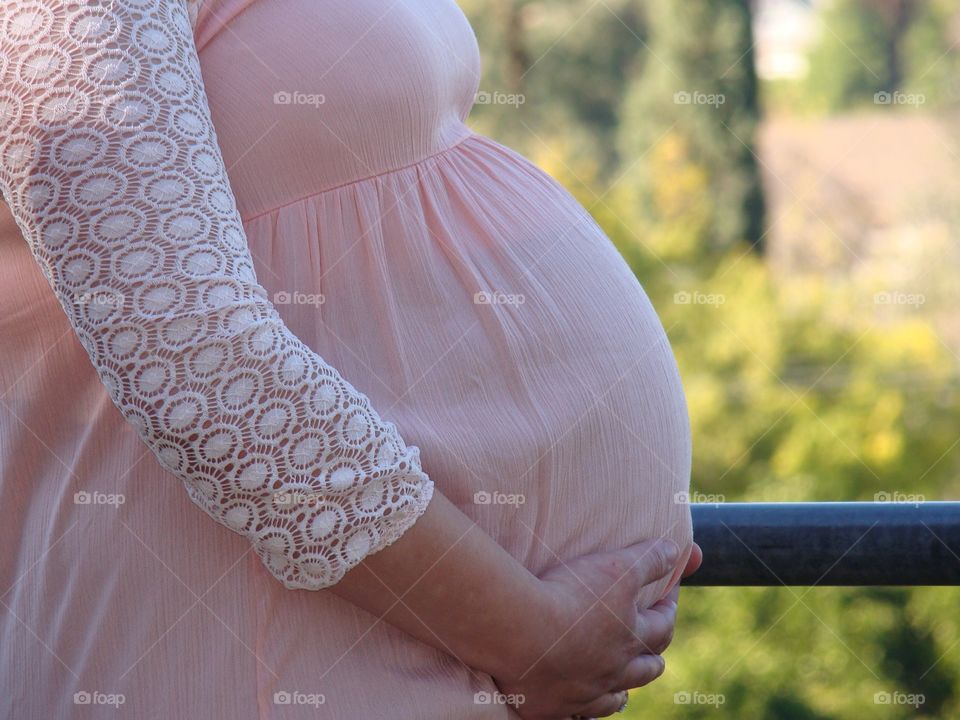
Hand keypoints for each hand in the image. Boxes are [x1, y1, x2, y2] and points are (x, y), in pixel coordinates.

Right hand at [491, 538, 687, 719]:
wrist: (519, 632)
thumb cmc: (571, 596)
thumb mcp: (616, 566)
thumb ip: (648, 559)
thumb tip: (674, 552)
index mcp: (631, 637)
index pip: (663, 626)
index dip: (669, 609)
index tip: (668, 598)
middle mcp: (614, 671)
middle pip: (645, 670)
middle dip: (653, 656)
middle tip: (651, 645)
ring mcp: (584, 693)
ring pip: (613, 699)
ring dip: (621, 690)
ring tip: (620, 683)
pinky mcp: (552, 706)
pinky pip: (575, 714)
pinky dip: (581, 708)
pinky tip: (576, 702)